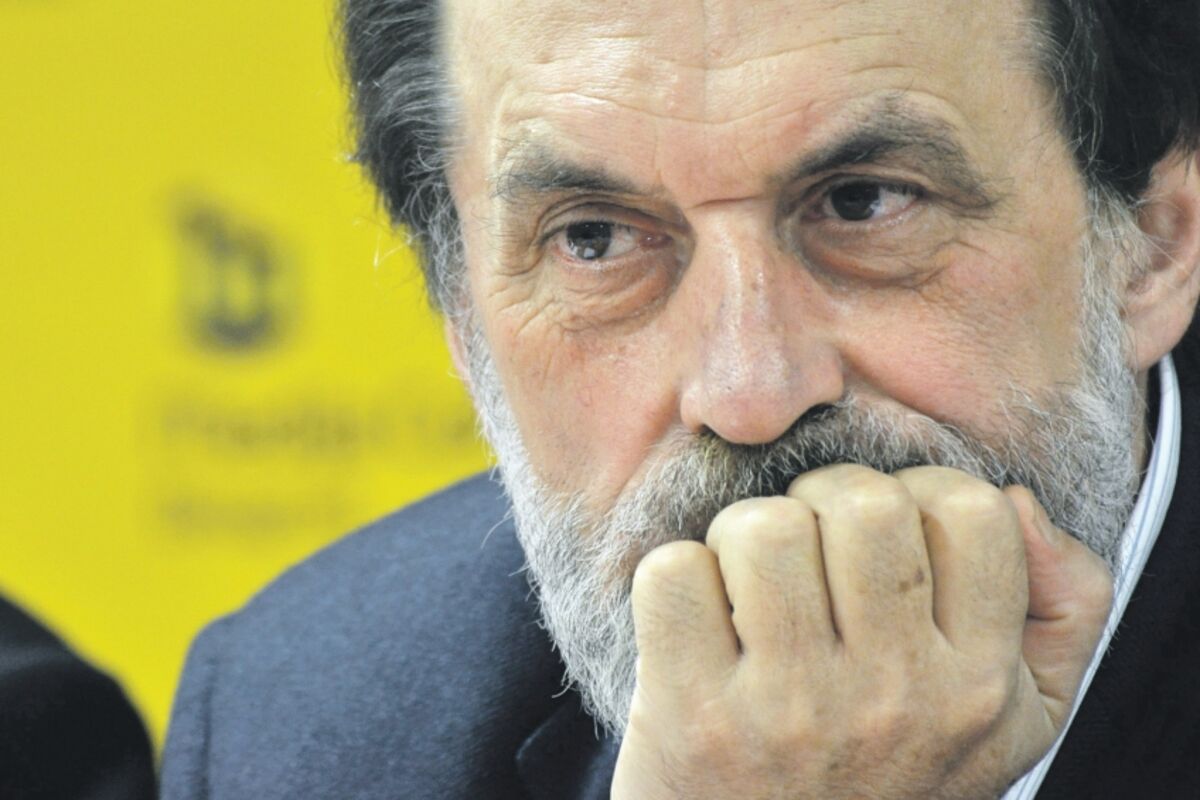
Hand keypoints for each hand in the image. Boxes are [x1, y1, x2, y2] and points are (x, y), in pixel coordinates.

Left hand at [611, 464, 1113, 799]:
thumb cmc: (887, 776)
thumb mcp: (1013, 719)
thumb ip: (1063, 608)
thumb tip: (1019, 499)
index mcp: (978, 687)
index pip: (975, 511)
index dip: (920, 496)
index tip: (884, 542)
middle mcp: (893, 697)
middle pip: (862, 503)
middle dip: (822, 502)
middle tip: (806, 552)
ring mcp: (789, 707)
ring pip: (763, 527)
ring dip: (743, 538)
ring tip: (750, 588)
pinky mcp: (692, 713)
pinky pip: (675, 571)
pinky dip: (676, 578)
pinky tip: (698, 623)